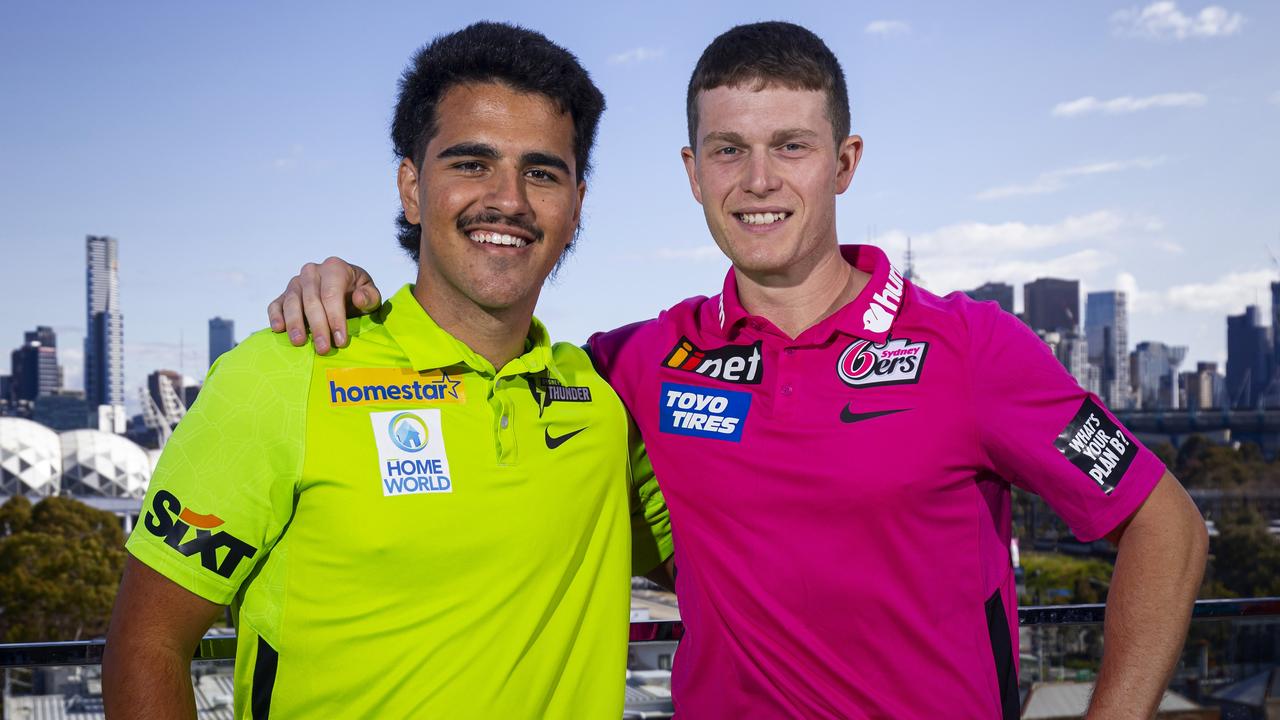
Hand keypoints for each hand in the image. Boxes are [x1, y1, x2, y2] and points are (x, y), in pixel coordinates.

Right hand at [267, 257, 381, 353]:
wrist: (345, 287)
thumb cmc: (358, 292)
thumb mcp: (370, 293)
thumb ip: (370, 296)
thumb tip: (359, 298)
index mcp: (334, 268)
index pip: (332, 294)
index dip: (335, 318)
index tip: (340, 341)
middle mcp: (312, 272)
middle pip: (312, 301)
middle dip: (318, 327)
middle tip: (323, 349)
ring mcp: (296, 283)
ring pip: (292, 302)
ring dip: (295, 323)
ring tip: (299, 342)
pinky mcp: (284, 294)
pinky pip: (276, 304)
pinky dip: (276, 316)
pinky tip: (279, 329)